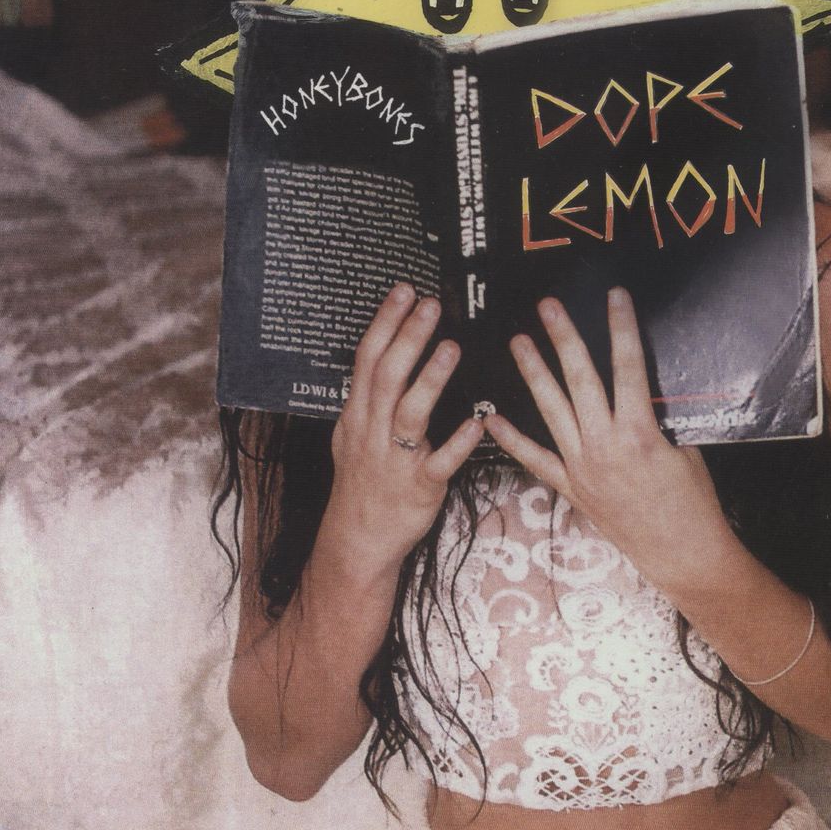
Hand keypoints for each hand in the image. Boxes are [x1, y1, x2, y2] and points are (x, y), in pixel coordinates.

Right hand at [320, 283, 482, 576]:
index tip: (404, 290)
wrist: (358, 538)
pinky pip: (439, 463)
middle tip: (431, 304)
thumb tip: (388, 351)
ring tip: (452, 347)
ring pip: (410, 413)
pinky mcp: (419, 488)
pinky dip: (458, 443)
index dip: (386, 323)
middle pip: (388, 377)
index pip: (368, 359)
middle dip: (409, 337)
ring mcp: (396, 460)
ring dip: (430, 379)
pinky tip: (478, 423)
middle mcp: (373, 432)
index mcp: (358, 415)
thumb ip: (369, 397)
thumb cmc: (363, 481)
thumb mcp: (353, 434)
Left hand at [482, 288, 730, 596]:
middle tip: (548, 307)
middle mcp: (605, 446)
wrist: (682, 553)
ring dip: (534, 374)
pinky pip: (536, 459)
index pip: (628, 367)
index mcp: (640, 433)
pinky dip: (513, 439)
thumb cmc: (693, 502)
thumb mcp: (685, 448)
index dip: (621, 328)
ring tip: (518, 341)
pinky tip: (492, 418)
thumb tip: (641, 385)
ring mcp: (583, 468)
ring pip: (552, 411)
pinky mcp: (572, 489)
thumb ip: (657, 417)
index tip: (614, 297)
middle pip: (580, 381)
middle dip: (564, 340)